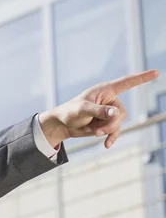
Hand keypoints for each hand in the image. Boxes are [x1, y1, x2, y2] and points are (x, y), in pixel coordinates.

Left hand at [39, 69, 159, 148]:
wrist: (62, 125)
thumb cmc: (70, 112)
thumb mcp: (83, 110)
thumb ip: (99, 111)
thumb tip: (116, 113)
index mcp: (105, 90)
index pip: (127, 82)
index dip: (142, 78)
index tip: (156, 73)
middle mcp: (110, 100)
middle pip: (121, 113)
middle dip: (110, 124)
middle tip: (96, 129)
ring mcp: (109, 113)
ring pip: (118, 124)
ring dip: (107, 130)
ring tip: (93, 132)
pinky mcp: (106, 123)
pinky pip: (115, 131)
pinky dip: (111, 137)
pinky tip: (106, 145)